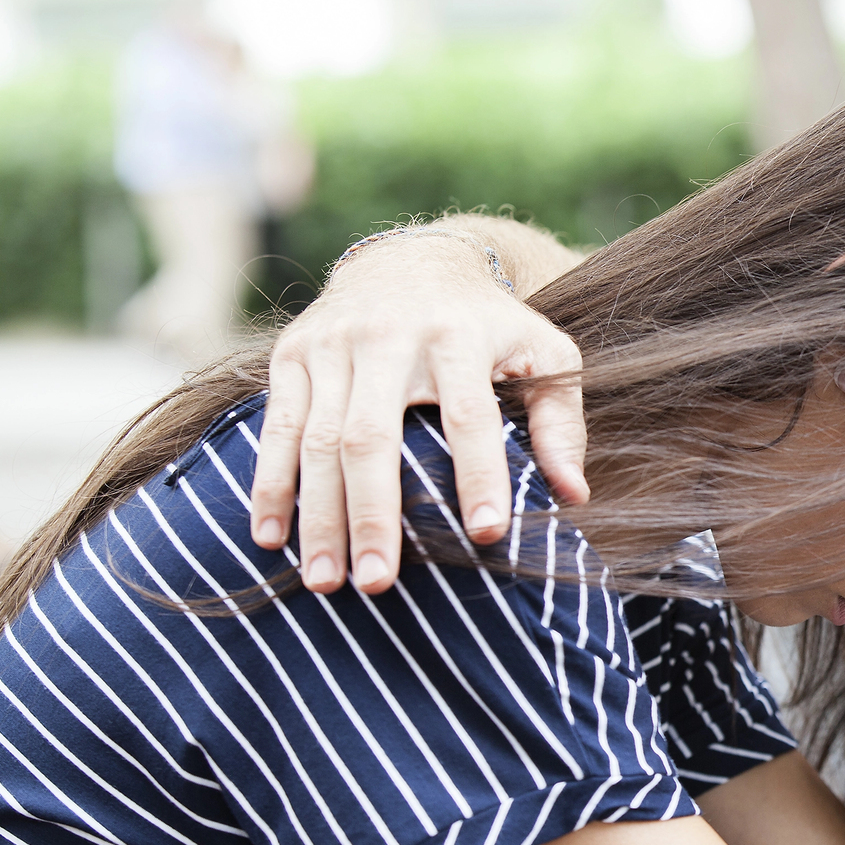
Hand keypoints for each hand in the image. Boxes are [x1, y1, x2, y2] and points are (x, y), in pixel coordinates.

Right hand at [250, 231, 585, 594]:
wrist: (412, 261)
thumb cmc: (490, 327)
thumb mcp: (543, 353)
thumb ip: (560, 422)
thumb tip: (573, 495)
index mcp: (459, 337)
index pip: (469, 415)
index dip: (478, 474)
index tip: (485, 533)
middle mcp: (389, 337)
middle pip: (374, 437)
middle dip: (375, 514)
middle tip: (380, 583)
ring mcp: (333, 344)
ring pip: (319, 440)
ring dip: (319, 515)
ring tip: (328, 580)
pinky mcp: (292, 354)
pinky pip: (278, 428)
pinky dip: (271, 485)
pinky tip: (271, 538)